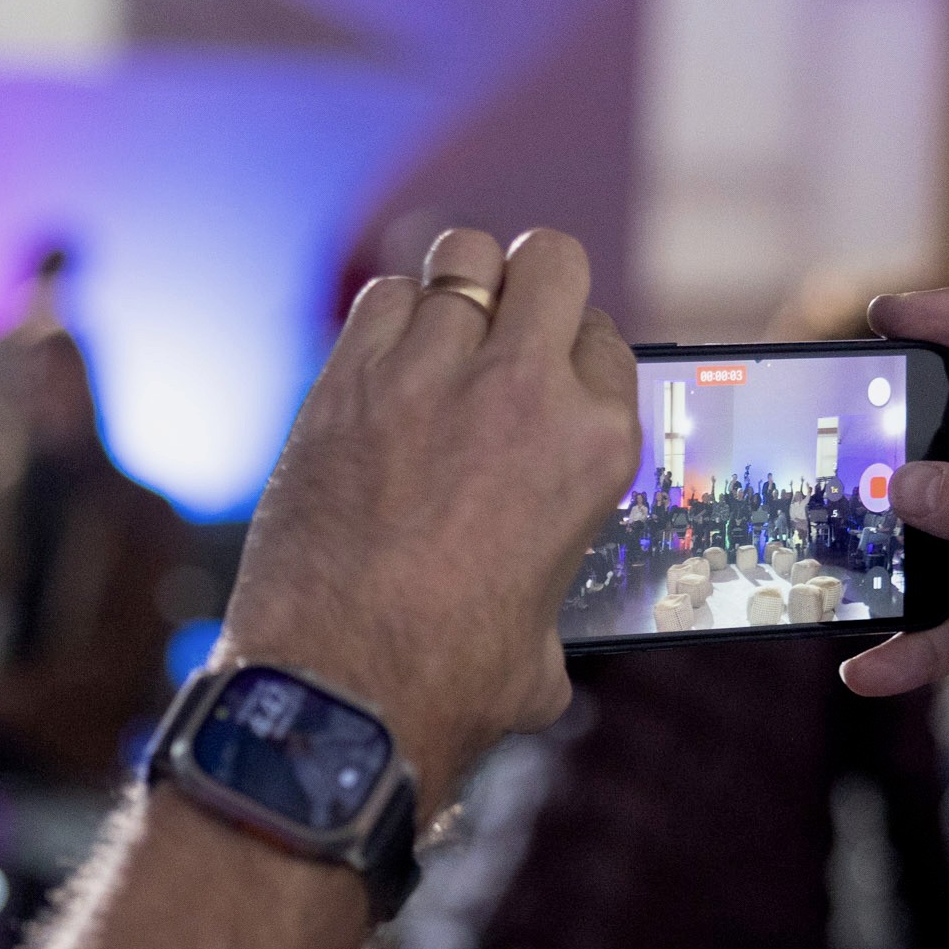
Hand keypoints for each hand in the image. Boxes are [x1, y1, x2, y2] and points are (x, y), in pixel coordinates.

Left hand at [220, 227, 641, 790]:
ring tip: (439, 339)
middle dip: (531, 284)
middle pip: (550, 262)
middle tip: (502, 329)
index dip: (573, 357)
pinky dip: (386, 318)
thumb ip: (554, 591)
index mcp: (596, 445)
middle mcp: (525, 390)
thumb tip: (538, 616)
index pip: (606, 342)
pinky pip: (382, 297)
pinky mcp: (347, 380)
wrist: (342, 690)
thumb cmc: (450, 681)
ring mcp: (431, 373)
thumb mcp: (547, 635)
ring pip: (463, 258)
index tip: (545, 380)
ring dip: (457, 291)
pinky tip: (380, 365)